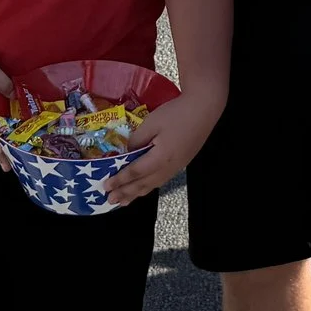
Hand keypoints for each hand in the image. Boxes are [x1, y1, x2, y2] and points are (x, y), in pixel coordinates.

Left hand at [104, 89, 225, 205]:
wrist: (204, 109)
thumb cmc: (177, 113)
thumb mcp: (152, 123)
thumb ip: (137, 140)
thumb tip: (126, 152)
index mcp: (160, 158)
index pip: (134, 172)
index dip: (119, 180)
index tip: (106, 187)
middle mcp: (168, 167)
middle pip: (143, 184)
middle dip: (126, 193)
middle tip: (110, 200)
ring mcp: (176, 167)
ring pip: (153, 185)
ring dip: (136, 194)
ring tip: (124, 201)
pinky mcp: (181, 163)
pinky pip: (161, 181)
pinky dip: (148, 187)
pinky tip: (144, 188)